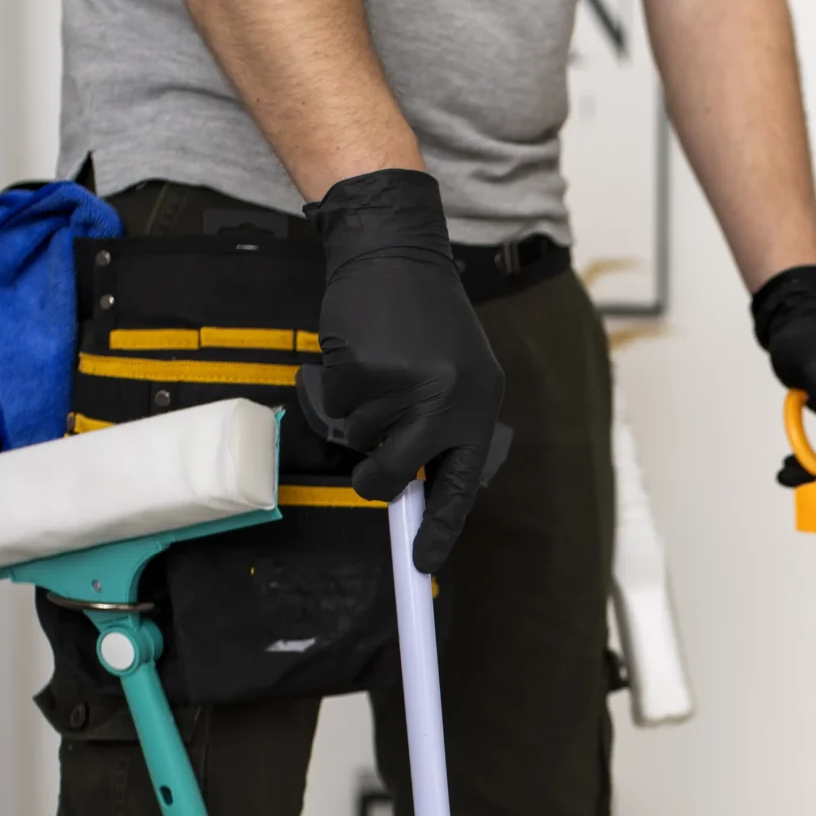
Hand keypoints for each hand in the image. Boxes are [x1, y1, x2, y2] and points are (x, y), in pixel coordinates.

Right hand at [303, 169, 503, 571]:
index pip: (461, 486)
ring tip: (377, 368)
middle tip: (367, 473)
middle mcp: (449, 401)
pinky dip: (337, 386)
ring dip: (357, 412)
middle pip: (396, 476)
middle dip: (373, 481)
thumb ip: (446, 428)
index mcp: (478, 407)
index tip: (422, 563)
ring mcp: (407, 386)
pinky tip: (358, 352)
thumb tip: (419, 489)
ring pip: (360, 438)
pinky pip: (337, 406)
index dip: (440, 529)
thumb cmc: (424, 319)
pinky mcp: (367, 370)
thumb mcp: (460, 374)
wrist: (395, 251)